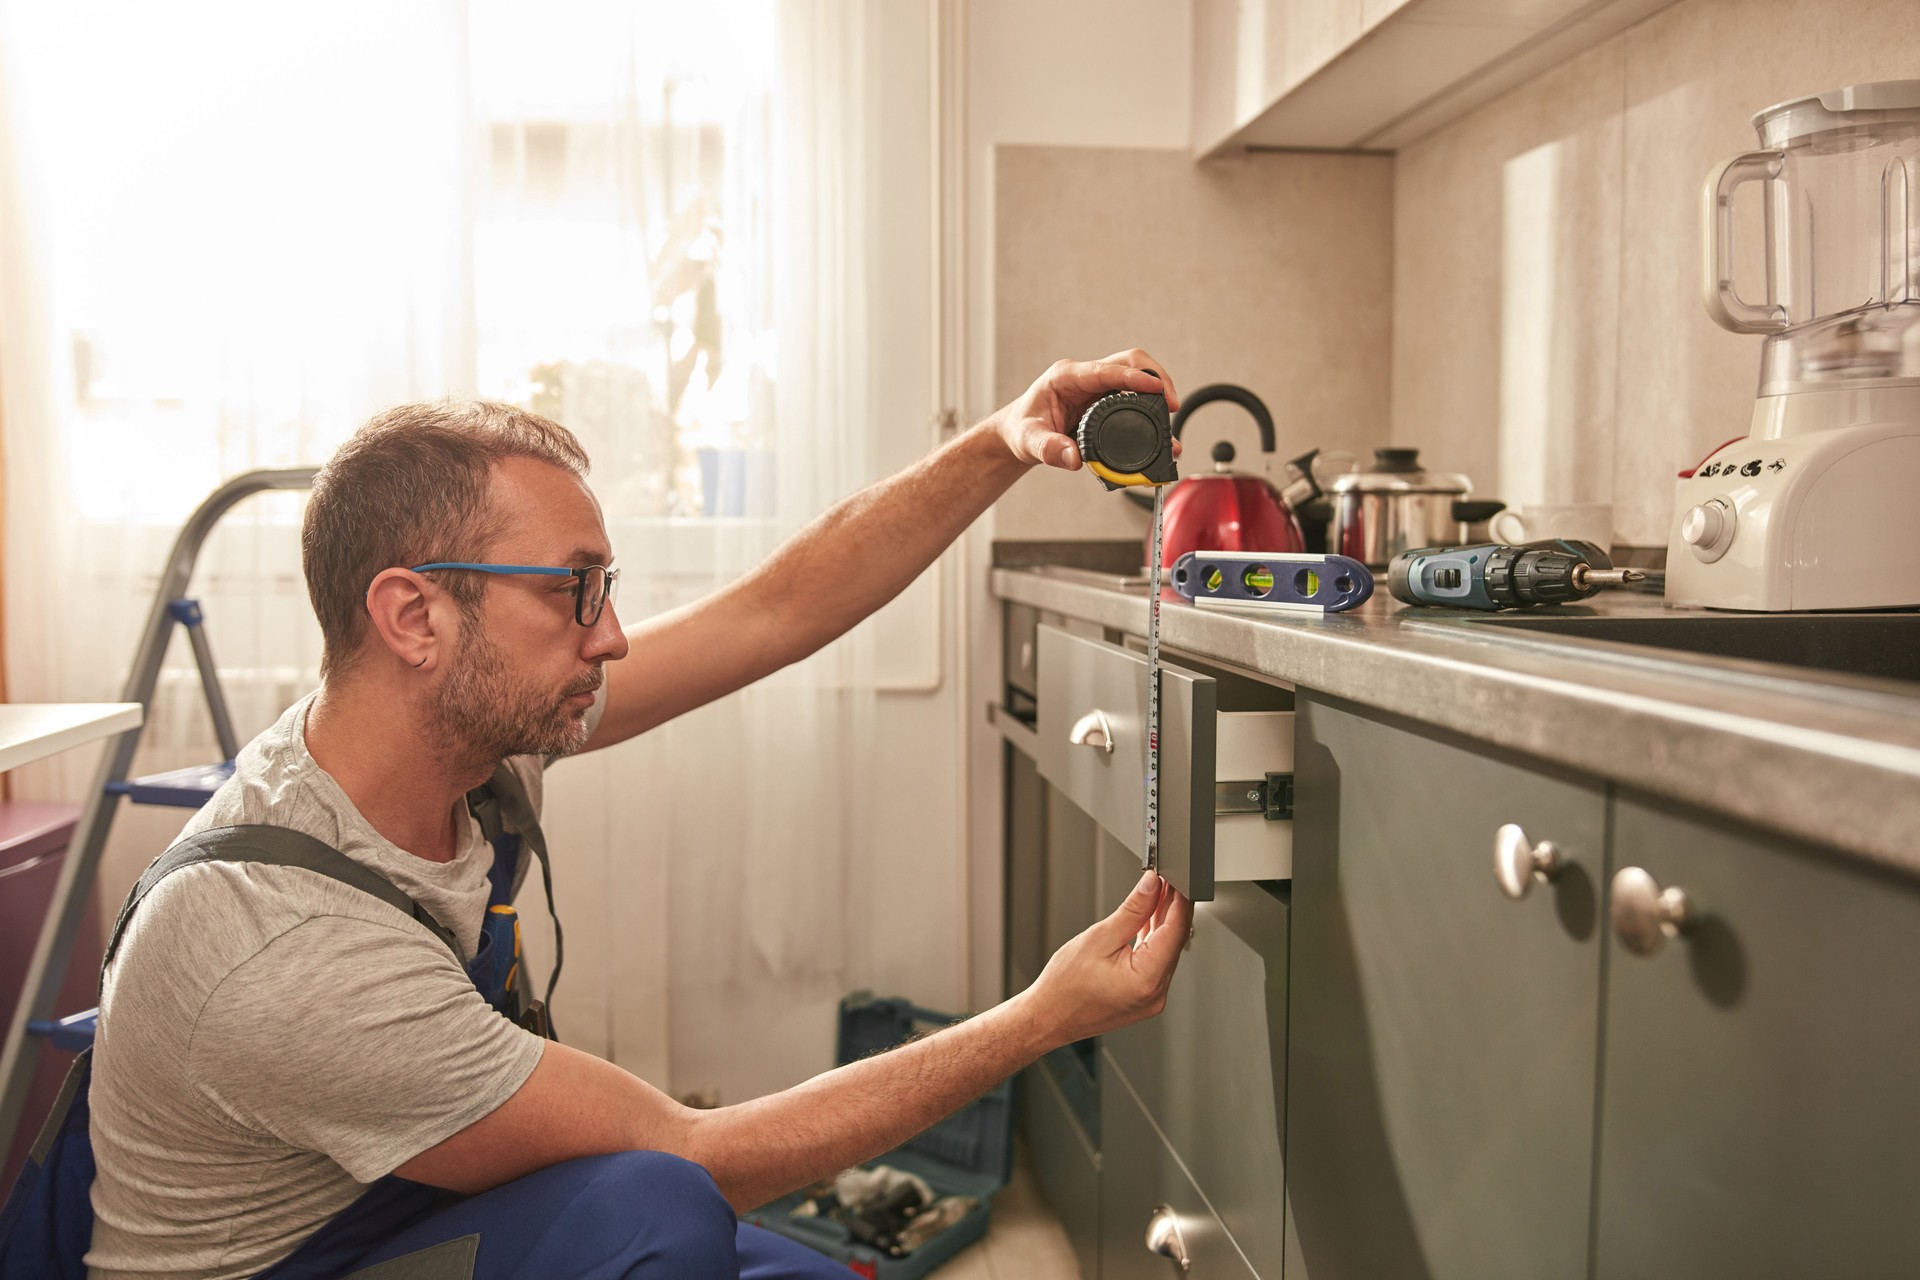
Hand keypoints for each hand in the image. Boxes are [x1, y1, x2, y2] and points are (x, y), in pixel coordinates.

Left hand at [995, 350, 1181, 470]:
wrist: (1019, 433)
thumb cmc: (1021, 430)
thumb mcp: (1029, 440)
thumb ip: (1049, 449)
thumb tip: (1073, 459)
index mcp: (1066, 377)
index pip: (1107, 370)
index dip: (1135, 378)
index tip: (1157, 389)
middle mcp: (1085, 376)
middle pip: (1130, 362)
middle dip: (1156, 378)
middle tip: (1172, 404)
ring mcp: (1096, 386)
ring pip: (1136, 376)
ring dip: (1157, 392)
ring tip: (1170, 419)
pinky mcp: (1104, 400)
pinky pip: (1133, 396)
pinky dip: (1149, 408)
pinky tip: (1159, 428)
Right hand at [1025, 870, 1191, 1046]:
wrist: (1048, 1016)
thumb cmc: (1064, 986)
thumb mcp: (1099, 937)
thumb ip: (1132, 910)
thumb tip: (1151, 886)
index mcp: (1147, 980)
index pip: (1176, 931)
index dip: (1178, 901)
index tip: (1175, 880)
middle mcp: (1155, 993)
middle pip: (1174, 941)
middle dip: (1171, 908)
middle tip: (1164, 881)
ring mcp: (1152, 998)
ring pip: (1166, 951)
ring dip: (1162, 923)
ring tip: (1156, 894)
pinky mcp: (1145, 997)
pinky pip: (1156, 963)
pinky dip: (1153, 940)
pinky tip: (1149, 920)